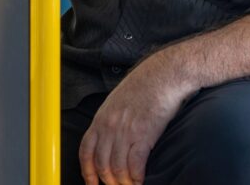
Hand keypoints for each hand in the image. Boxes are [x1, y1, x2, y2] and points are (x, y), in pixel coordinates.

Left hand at [79, 61, 190, 184]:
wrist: (164, 75)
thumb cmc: (144, 86)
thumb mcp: (117, 101)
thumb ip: (110, 121)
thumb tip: (108, 142)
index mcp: (101, 118)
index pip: (85, 151)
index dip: (87, 172)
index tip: (92, 183)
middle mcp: (110, 126)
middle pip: (101, 164)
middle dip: (108, 181)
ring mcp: (125, 131)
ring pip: (117, 169)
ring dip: (123, 182)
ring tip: (130, 184)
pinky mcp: (143, 135)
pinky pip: (135, 165)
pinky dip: (137, 178)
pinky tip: (141, 180)